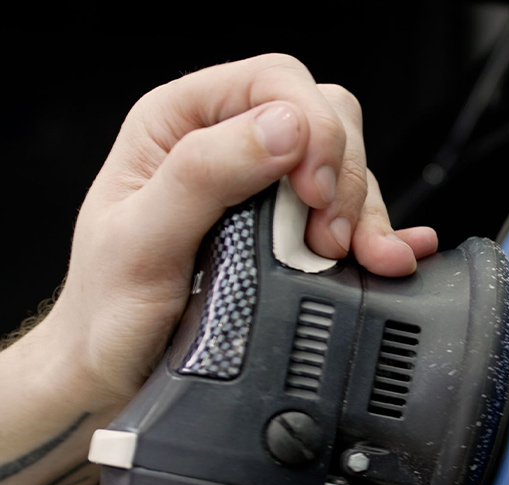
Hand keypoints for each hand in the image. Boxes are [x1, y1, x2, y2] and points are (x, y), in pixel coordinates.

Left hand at [39, 53, 437, 411]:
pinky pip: (352, 217)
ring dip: (365, 214)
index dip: (312, 127)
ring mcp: (264, 195)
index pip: (272, 83)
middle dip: (344, 176)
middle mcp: (226, 148)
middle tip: (331, 239)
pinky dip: (382, 233)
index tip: (314, 194)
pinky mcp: (292, 241)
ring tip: (359, 260)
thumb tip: (283, 130)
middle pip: (323, 119)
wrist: (118, 377)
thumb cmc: (110, 312)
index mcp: (178, 124)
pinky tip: (396, 251)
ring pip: (345, 171)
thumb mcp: (143, 240)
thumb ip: (205, 174)